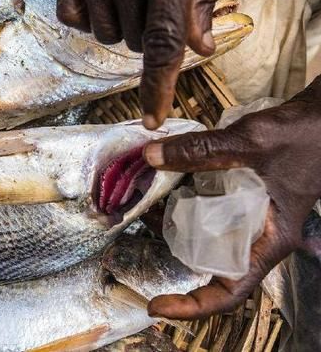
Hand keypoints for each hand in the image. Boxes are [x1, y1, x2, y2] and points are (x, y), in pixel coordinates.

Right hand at [57, 0, 239, 128]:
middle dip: (150, 35)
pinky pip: (72, 17)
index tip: (152, 118)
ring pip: (105, 34)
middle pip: (134, 42)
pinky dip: (90, 17)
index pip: (163, 40)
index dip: (159, 85)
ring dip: (122, 26)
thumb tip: (197, 50)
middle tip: (160, 0)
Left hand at [141, 77, 320, 319]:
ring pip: (205, 233)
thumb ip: (200, 150)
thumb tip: (150, 157)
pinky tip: (163, 181)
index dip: (192, 305)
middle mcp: (258, 235)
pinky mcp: (243, 197)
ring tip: (141, 203)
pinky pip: (208, 208)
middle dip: (170, 252)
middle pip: (210, 263)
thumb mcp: (250, 141)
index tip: (155, 306)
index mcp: (269, 239)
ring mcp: (250, 217)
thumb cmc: (304, 134)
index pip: (230, 290)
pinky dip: (184, 199)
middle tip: (136, 231)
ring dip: (172, 222)